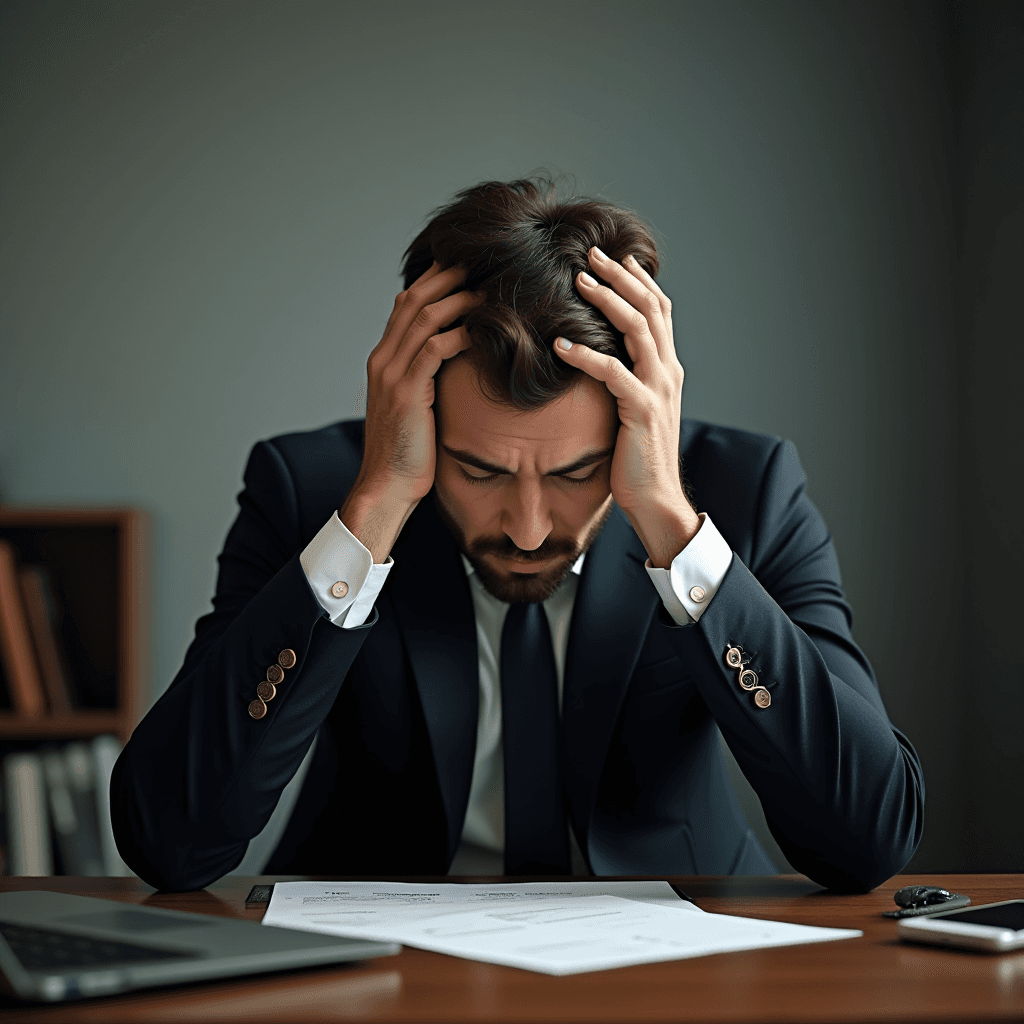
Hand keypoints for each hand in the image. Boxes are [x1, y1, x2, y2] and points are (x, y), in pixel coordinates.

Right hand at [340, 263, 479, 560]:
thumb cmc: (409, 452)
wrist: (386, 486)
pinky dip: (459, 333)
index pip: (408, 304)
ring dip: (459, 299)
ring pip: (424, 318)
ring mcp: (391, 374)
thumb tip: (461, 362)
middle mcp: (383, 359)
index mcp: (384, 359)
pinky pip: (433, 349)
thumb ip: (429, 379)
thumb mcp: (417, 407)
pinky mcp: (406, 392)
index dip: (436, 281)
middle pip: (415, 300)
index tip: (468, 268)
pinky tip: (484, 329)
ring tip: (489, 289)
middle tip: (483, 263)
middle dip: (449, 277)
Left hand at [553, 247, 699, 567]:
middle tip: (590, 253)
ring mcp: (658, 389)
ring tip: (577, 281)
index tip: (613, 257)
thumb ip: (626, 378)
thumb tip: (603, 357)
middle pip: (648, 309)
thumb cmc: (637, 456)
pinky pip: (613, 374)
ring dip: (606, 301)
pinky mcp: (642, 411)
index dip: (637, 280)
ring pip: (636, 331)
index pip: (658, 311)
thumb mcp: (634, 408)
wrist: (655, 498)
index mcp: (666, 368)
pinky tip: (561, 343)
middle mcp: (667, 371)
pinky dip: (587, 354)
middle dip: (619, 277)